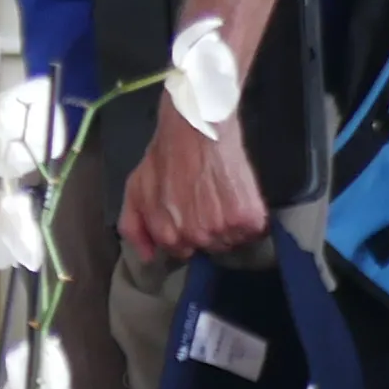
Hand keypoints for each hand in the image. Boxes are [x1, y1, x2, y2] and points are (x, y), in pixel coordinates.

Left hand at [122, 102, 271, 263]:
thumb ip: (135, 227)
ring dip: (229, 225)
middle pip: (209, 248)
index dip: (185, 231)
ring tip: (221, 197)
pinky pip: (254, 231)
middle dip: (206, 228)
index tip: (188, 211)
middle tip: (205, 200)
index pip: (183, 251)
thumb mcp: (135, 191)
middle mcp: (197, 237)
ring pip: (232, 240)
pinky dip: (250, 218)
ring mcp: (224, 228)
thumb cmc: (164, 158)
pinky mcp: (249, 217)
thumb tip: (149, 258)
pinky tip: (237, 196)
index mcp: (168, 235)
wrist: (195, 130)